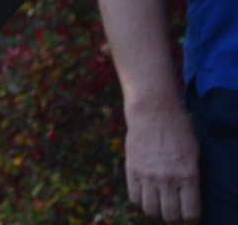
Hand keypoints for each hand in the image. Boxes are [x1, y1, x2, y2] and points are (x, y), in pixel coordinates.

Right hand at [124, 103, 199, 222]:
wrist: (153, 111)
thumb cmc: (178, 130)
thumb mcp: (193, 154)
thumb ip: (190, 178)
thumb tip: (187, 198)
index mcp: (188, 175)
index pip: (190, 213)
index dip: (190, 220)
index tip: (188, 218)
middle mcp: (168, 179)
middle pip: (169, 215)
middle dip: (173, 218)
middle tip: (173, 212)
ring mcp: (148, 175)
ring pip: (151, 210)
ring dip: (156, 211)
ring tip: (159, 205)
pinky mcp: (132, 169)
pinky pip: (134, 197)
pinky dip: (140, 202)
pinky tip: (145, 196)